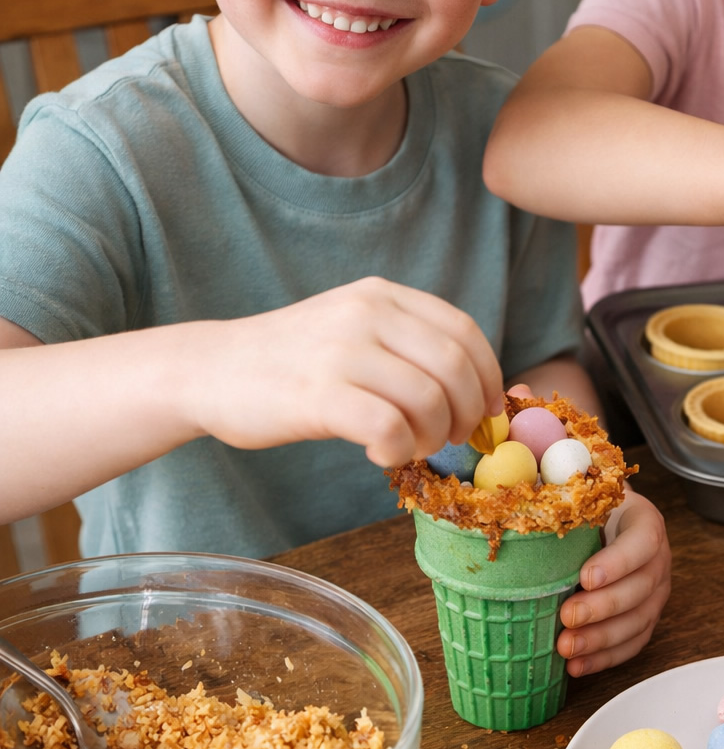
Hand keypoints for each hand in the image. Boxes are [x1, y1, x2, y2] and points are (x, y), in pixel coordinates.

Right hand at [188, 276, 504, 465]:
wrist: (210, 369)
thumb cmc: (290, 361)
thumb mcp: (351, 328)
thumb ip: (405, 345)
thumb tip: (472, 392)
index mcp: (381, 295)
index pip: (463, 330)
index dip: (488, 375)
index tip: (488, 409)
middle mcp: (366, 314)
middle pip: (454, 365)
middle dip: (469, 411)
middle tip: (455, 438)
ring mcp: (341, 351)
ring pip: (428, 399)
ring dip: (433, 435)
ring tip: (410, 445)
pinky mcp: (318, 394)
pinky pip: (388, 427)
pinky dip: (398, 449)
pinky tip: (379, 453)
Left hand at [557, 486, 670, 676]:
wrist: (608, 523)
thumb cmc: (588, 508)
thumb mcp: (580, 493)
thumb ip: (559, 495)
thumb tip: (517, 493)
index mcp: (645, 522)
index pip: (642, 542)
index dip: (617, 563)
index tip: (585, 577)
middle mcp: (658, 559)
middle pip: (640, 588)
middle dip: (602, 608)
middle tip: (567, 617)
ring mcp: (656, 592)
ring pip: (638, 621)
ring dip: (602, 639)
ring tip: (566, 648)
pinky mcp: (646, 618)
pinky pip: (632, 643)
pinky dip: (604, 658)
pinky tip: (577, 667)